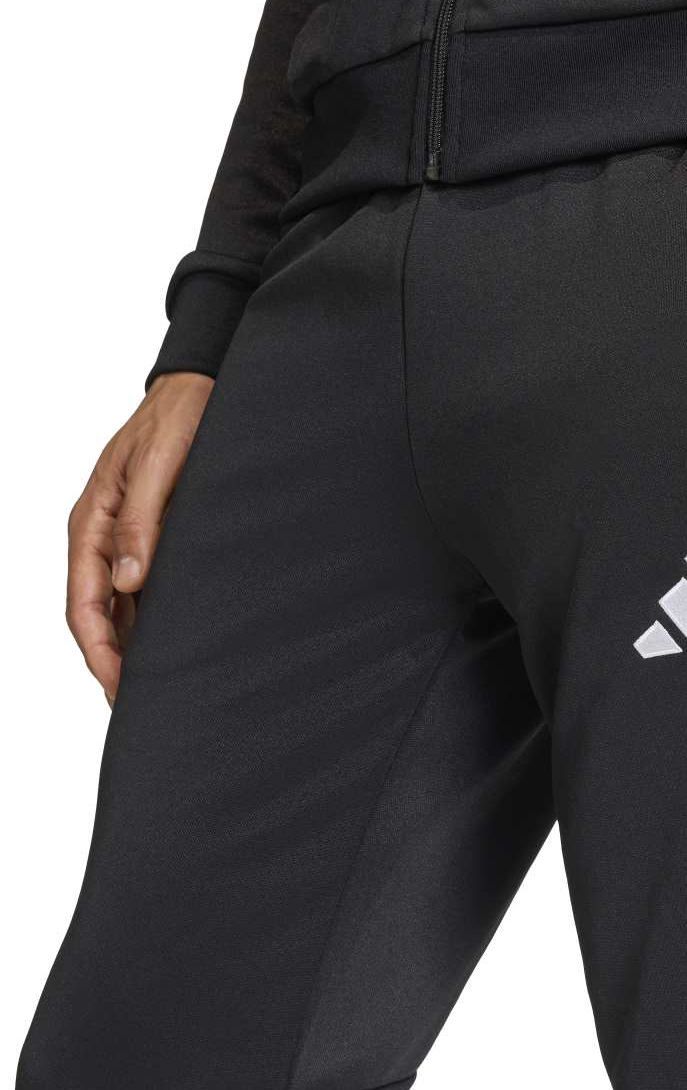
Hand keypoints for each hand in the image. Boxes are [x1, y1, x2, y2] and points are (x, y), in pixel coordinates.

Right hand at [66, 372, 213, 704]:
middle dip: (112, 659)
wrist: (199, 388)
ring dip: (132, 642)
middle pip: (98, 612)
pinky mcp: (154, 532)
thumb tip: (127, 581)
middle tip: (136, 701)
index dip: (98, 650)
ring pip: (120, 603)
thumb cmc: (178, 417)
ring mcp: (127, 534)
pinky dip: (152, 615)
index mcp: (92, 520)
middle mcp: (104, 533)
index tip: (118, 686)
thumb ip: (142, 520)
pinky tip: (172, 636)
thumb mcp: (159, 465)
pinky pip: (144, 584)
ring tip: (155, 680)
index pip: (83, 602)